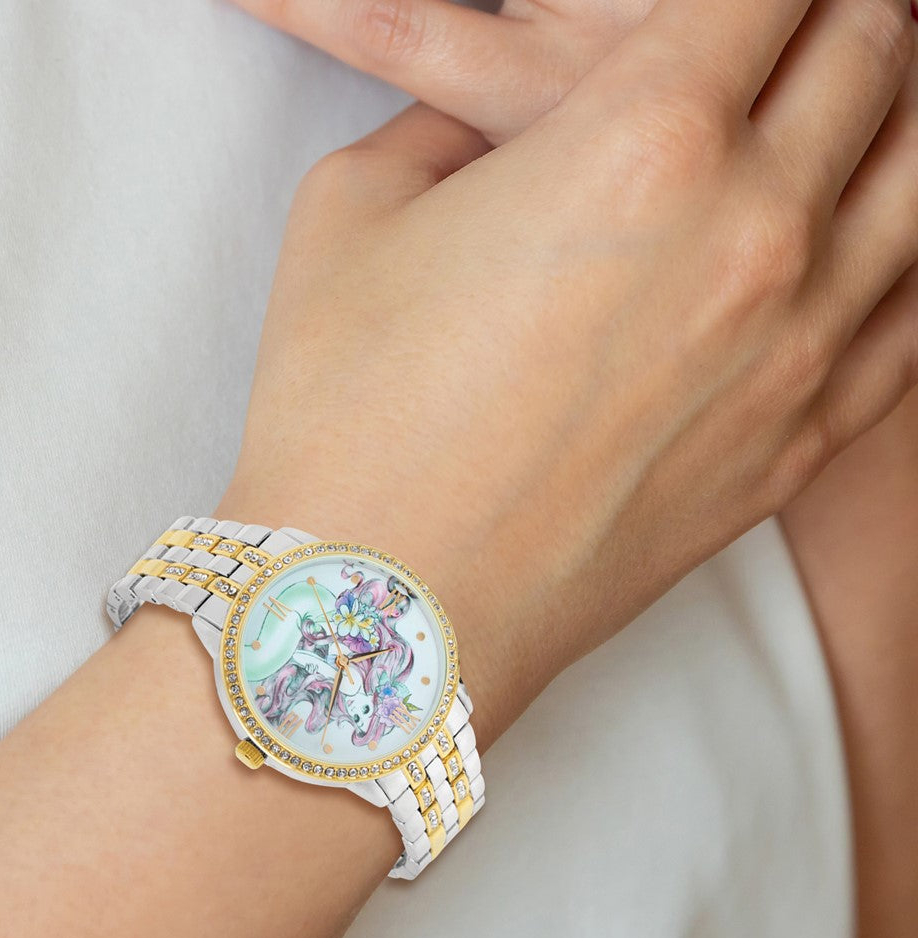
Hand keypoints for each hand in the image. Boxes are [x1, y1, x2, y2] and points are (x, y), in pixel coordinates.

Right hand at [218, 0, 917, 745]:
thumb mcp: (354, 213)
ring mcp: (794, 351)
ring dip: (898, 116)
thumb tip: (481, 126)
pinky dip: (909, 254)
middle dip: (847, 11)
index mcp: (642, 139)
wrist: (383, 606)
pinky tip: (878, 239)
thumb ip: (440, 129)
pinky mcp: (793, 450)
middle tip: (813, 19)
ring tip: (859, 106)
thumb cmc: (348, 413)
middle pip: (871, 51)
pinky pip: (912, 318)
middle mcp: (753, 231)